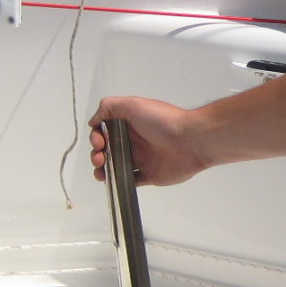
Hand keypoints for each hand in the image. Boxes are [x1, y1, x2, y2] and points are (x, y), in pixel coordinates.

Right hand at [88, 96, 208, 186]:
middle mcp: (135, 140)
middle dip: (97, 154)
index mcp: (130, 123)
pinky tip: (113, 180)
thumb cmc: (163, 121)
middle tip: (100, 157)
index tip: (99, 141)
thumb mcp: (133, 104)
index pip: (105, 130)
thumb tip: (93, 120)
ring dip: (103, 170)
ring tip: (101, 173)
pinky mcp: (150, 175)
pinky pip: (131, 180)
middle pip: (108, 149)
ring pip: (116, 166)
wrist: (191, 141)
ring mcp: (142, 159)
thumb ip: (109, 107)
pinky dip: (119, 182)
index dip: (97, 136)